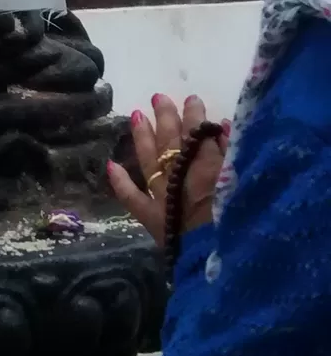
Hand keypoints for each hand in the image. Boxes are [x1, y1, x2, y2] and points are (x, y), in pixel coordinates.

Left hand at [108, 95, 228, 245]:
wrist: (219, 258)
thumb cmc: (238, 219)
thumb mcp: (243, 181)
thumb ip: (233, 154)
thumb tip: (221, 128)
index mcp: (206, 166)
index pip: (198, 134)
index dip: (195, 116)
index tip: (193, 99)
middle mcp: (180, 175)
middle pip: (171, 141)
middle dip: (166, 118)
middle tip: (159, 97)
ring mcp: (161, 195)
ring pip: (149, 160)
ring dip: (143, 137)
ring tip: (137, 115)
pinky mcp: (151, 217)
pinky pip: (132, 197)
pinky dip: (121, 181)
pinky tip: (110, 164)